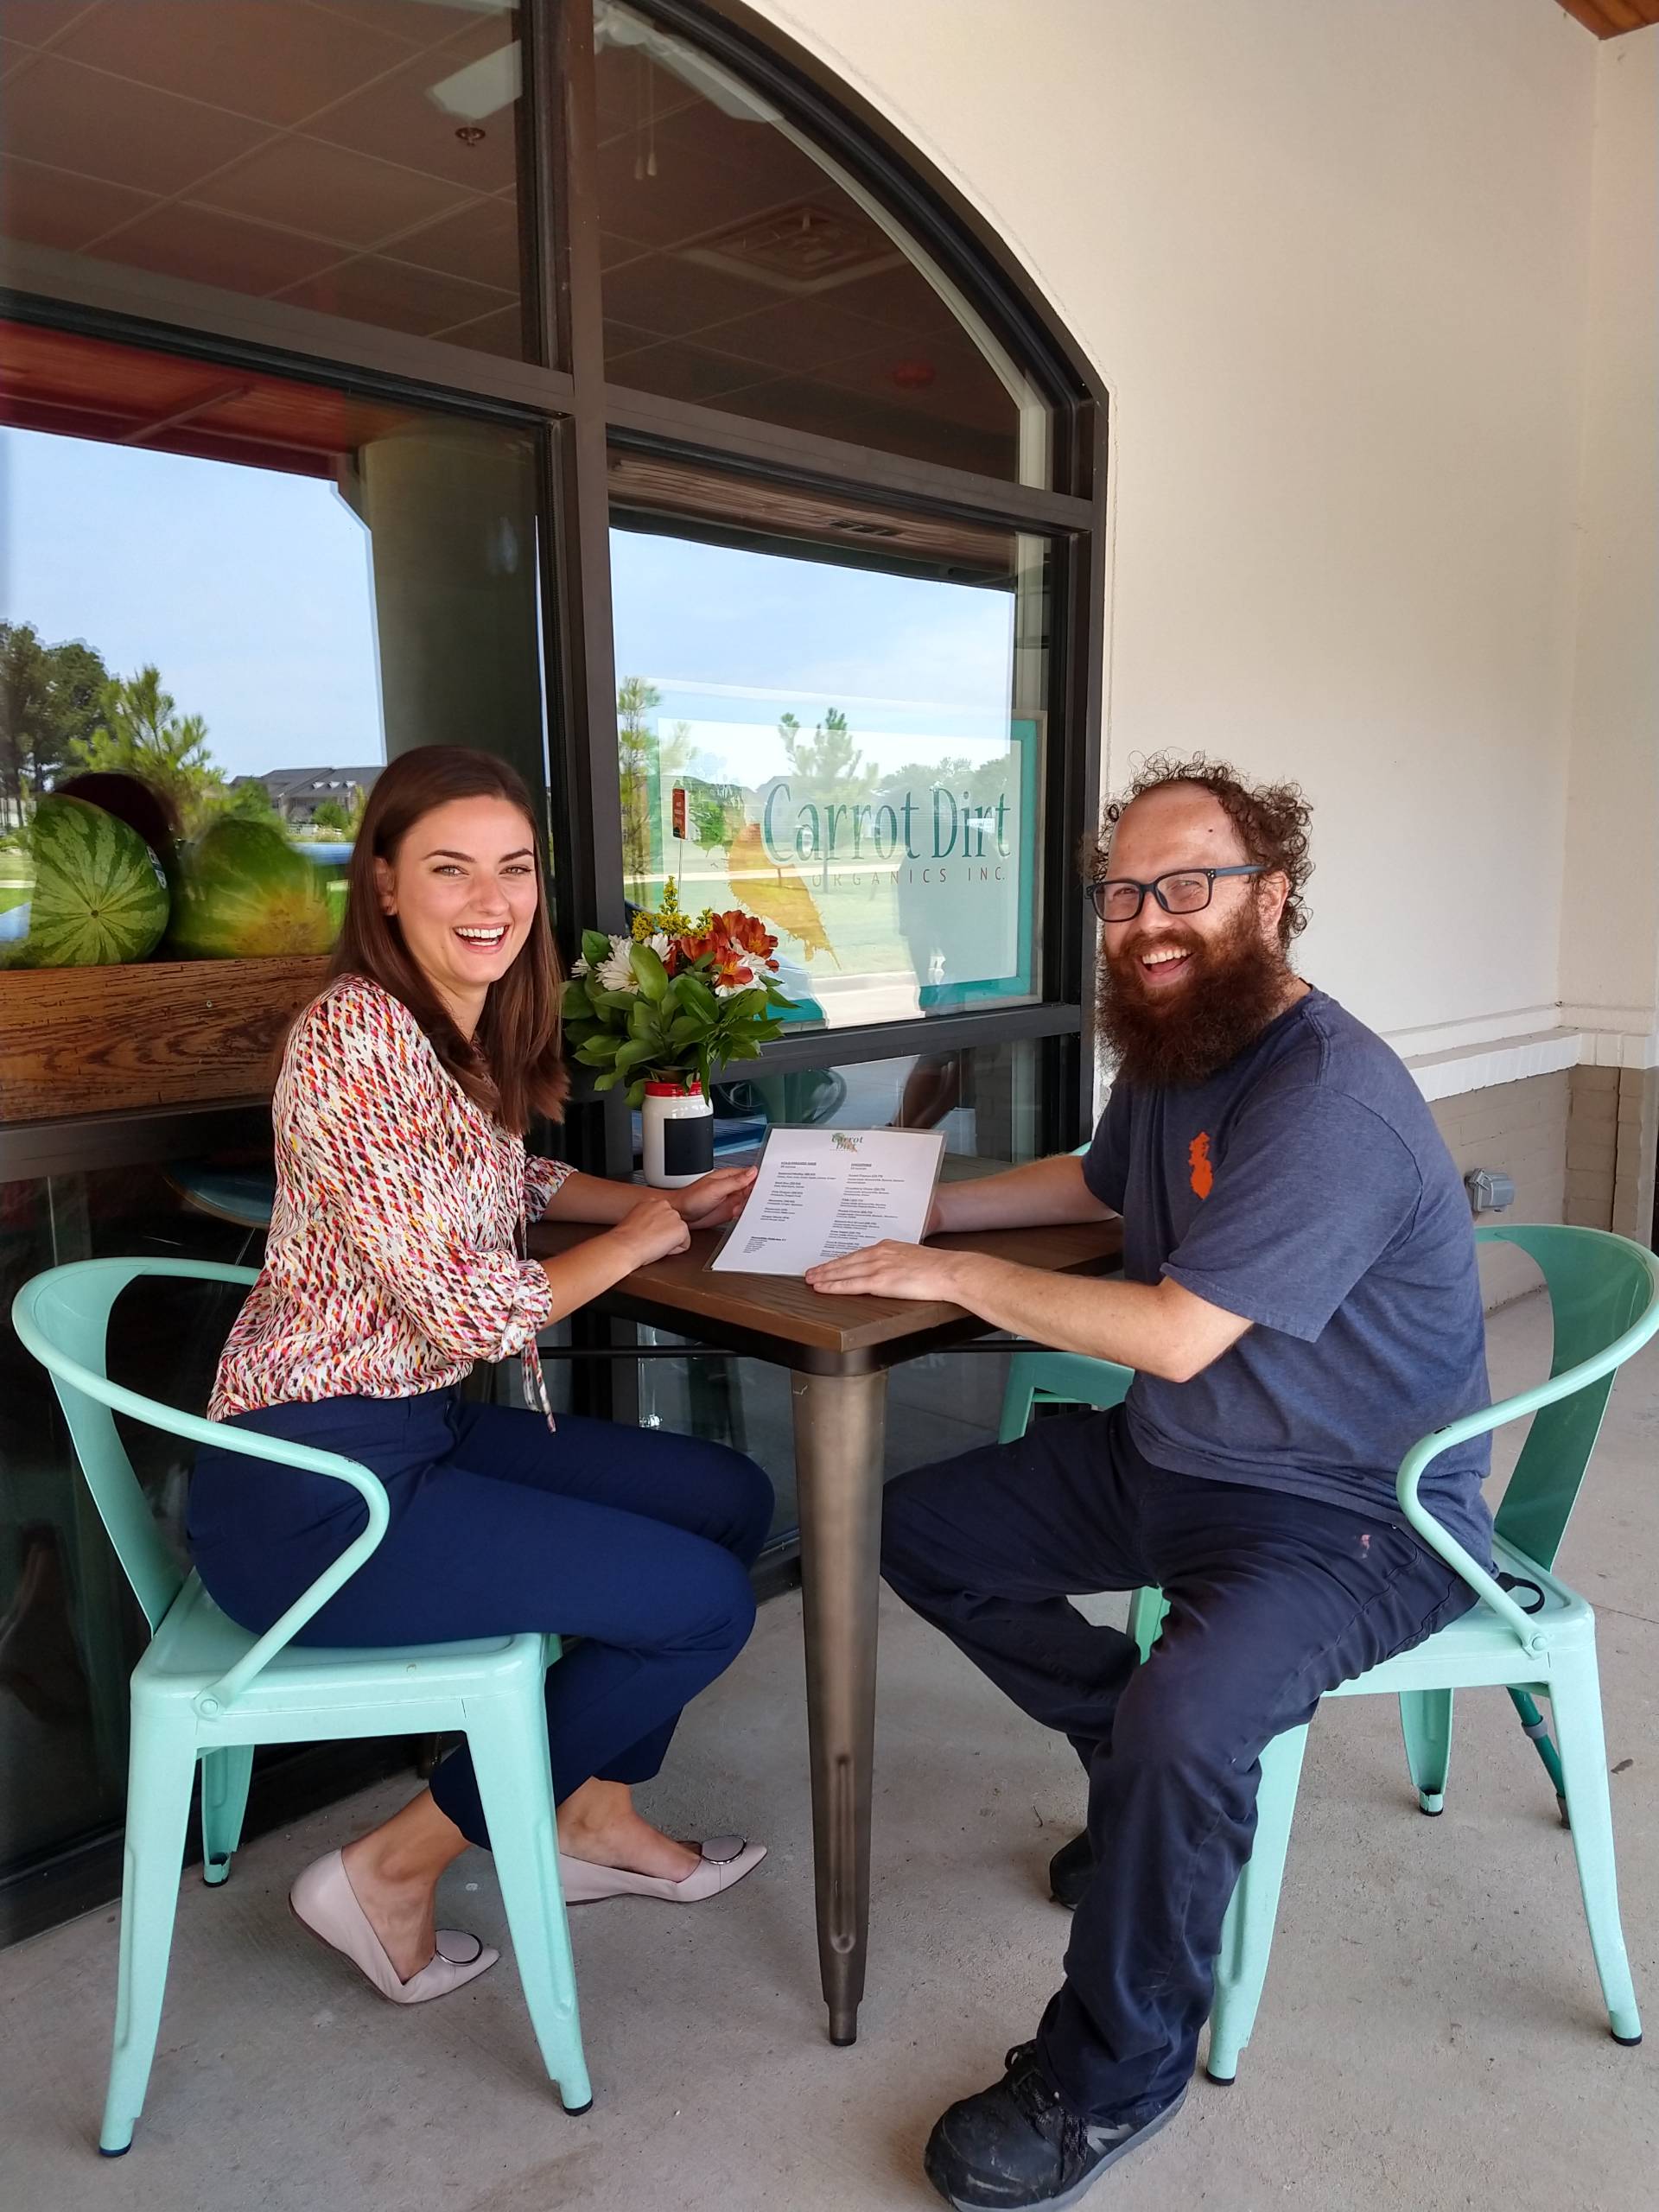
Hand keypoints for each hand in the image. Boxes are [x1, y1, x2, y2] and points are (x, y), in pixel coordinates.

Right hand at [612, 1195, 691, 1267]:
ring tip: (653, 1244)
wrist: (624, 1246)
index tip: (644, 1235)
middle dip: (664, 1234)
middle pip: (672, 1225)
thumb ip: (648, 1219)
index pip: (663, 1218)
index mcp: (651, 1201)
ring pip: (679, 1235)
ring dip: (669, 1242)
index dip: (654, 1230)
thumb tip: (652, 1228)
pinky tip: (660, 1248)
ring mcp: (674, 1215)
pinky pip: (684, 1245)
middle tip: (649, 1241)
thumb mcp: (634, 1220)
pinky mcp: (681, 1228)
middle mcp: (664, 1204)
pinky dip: (674, 1251)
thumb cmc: (624, 1239)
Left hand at [668, 1167, 756, 1227]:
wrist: (680, 1214)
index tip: (771, 1185)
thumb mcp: (715, 1188)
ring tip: (750, 1210)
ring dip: (753, 1206)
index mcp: (729, 1177)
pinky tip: (746, 1217)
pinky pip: (743, 1213)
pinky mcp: (729, 1212)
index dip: (762, 1179)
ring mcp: (731, 1200)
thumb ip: (735, 1181)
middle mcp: (732, 1188)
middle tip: (762, 1201)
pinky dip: (747, 1215)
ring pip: (750, 1202)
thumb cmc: (690, 1198)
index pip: (751, 1175)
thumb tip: (752, 1172)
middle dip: (759, 1195)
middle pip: (753, 1189)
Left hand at [805, 1240, 969, 1301]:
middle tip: (810, 1272)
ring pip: (843, 1271)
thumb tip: (895, 1270)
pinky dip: (833, 1286)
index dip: (841, 1261)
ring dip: (824, 1276)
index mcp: (889, 1247)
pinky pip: (850, 1284)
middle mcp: (880, 1253)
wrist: (950, 1271)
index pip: (858, 1254)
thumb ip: (899, 1261)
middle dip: (826, 1267)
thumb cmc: (939, 1267)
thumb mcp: (914, 1258)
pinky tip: (823, 1288)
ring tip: (810, 1280)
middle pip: (846, 1261)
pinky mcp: (880, 1281)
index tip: (830, 1264)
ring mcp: (878, 1266)